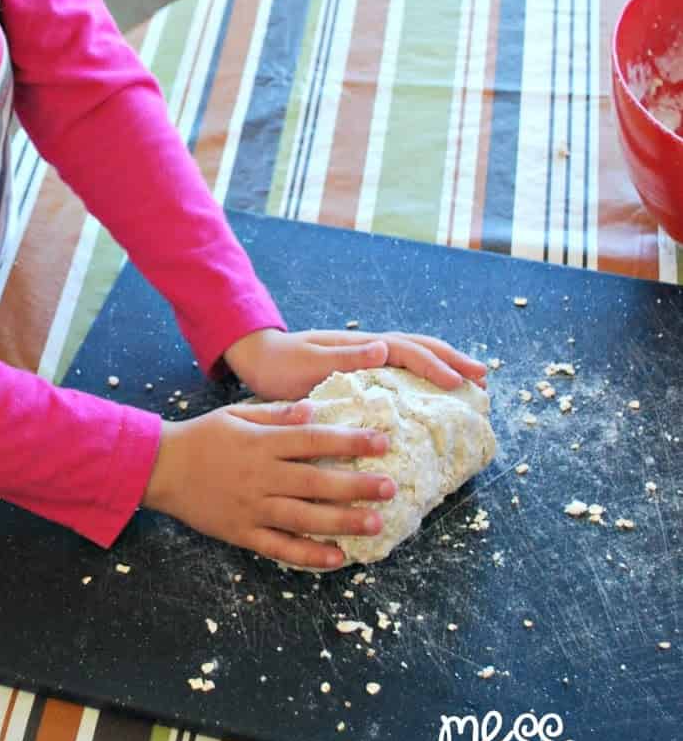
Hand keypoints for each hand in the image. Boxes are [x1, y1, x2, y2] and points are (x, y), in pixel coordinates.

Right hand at [142, 399, 396, 569]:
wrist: (160, 468)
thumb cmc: (202, 436)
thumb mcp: (237, 415)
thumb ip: (276, 415)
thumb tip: (314, 409)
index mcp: (261, 444)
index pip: (313, 441)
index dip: (349, 442)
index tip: (381, 441)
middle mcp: (261, 477)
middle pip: (316, 482)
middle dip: (357, 485)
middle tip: (390, 487)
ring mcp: (252, 508)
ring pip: (304, 518)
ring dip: (342, 522)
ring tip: (375, 524)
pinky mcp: (242, 533)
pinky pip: (280, 547)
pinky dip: (309, 555)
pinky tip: (337, 557)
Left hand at [223, 326, 487, 402]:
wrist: (256, 359)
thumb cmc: (278, 364)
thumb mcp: (306, 363)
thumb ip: (343, 357)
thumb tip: (384, 347)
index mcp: (360, 346)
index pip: (407, 351)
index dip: (435, 365)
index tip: (459, 383)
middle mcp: (367, 349)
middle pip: (419, 348)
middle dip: (452, 359)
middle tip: (484, 377)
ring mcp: (365, 358)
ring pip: (413, 357)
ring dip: (443, 366)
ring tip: (470, 383)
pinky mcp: (359, 373)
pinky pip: (400, 372)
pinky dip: (423, 377)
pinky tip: (432, 394)